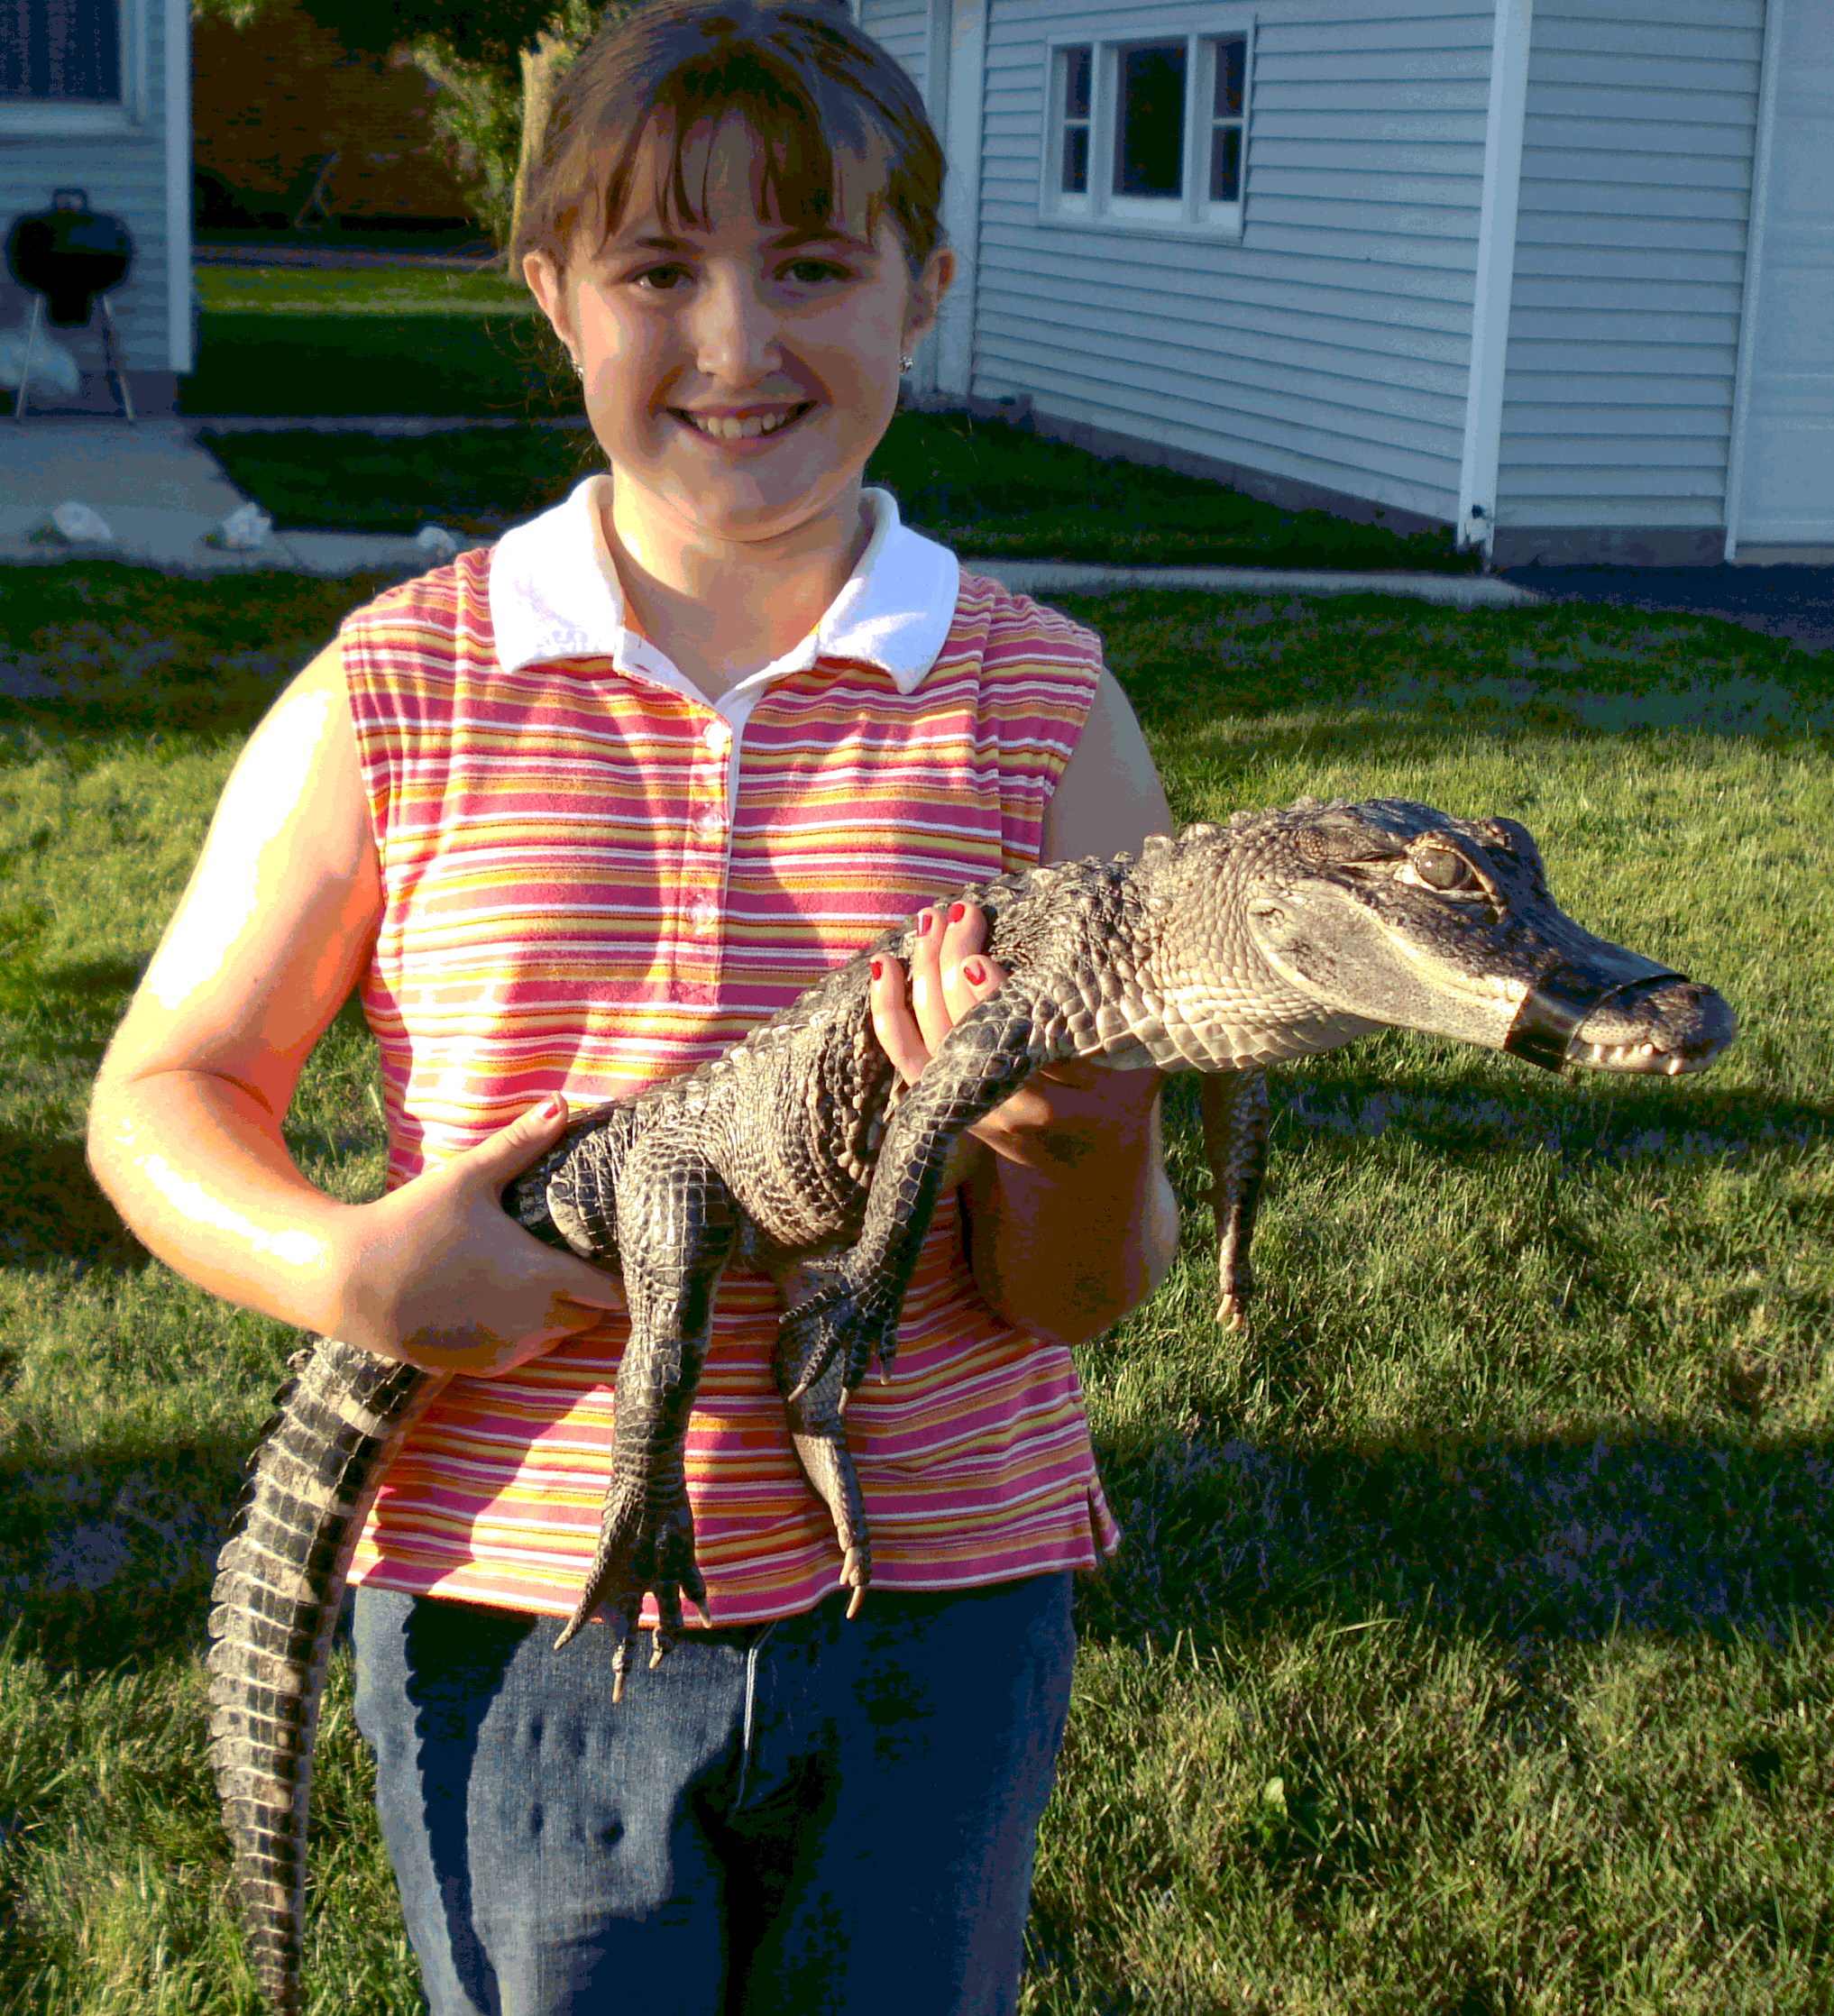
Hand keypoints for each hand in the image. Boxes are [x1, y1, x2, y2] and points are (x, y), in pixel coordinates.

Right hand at [328, 1095, 625, 1374]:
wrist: (348, 1283)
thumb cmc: (412, 1223)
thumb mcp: (468, 1178)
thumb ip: (520, 1143)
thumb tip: (562, 1101)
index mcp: (539, 1278)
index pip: (611, 1295)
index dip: (622, 1277)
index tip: (621, 1255)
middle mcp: (531, 1323)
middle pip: (591, 1318)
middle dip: (596, 1295)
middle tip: (589, 1262)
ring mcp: (505, 1351)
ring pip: (559, 1339)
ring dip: (564, 1316)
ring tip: (554, 1280)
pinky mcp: (478, 1366)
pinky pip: (524, 1355)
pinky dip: (529, 1335)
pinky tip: (513, 1305)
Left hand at [868, 903, 1142, 1182]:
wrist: (1088, 1172)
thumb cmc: (1122, 1105)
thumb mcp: (1139, 1070)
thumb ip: (1134, 1021)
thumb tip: (1138, 945)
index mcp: (1054, 1104)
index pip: (1011, 1045)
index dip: (988, 1000)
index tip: (979, 956)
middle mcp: (1003, 1111)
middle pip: (959, 1034)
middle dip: (951, 966)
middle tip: (960, 912)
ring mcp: (968, 1110)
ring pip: (924, 1042)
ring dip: (920, 976)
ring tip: (928, 920)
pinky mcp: (946, 1102)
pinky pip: (904, 1059)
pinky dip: (888, 1013)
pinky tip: (885, 968)